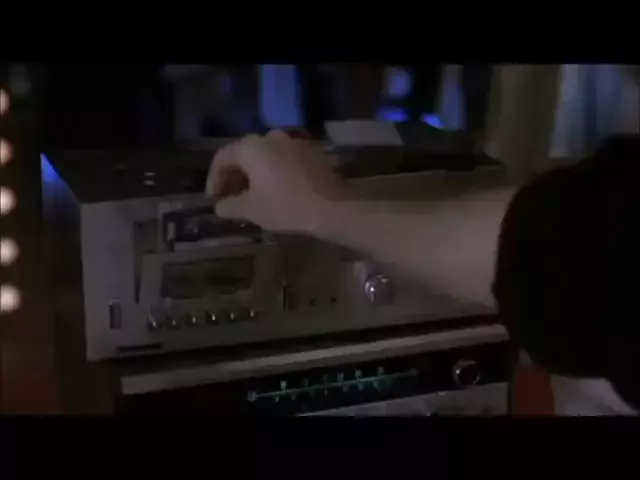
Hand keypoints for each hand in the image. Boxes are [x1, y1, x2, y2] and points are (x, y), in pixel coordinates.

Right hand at [205, 130, 350, 232]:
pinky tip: (276, 192)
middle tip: (231, 199)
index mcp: (252, 147)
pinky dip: (274, 173)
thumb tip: (220, 206)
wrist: (333, 208)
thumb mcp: (252, 210)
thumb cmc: (286, 207)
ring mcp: (295, 142)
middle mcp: (272, 137)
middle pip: (245, 154)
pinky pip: (284, 160)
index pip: (223, 158)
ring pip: (266, 156)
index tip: (213, 199)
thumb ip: (230, 205)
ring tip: (253, 197)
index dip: (214, 179)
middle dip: (235, 177)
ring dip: (255, 175)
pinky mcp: (312, 153)